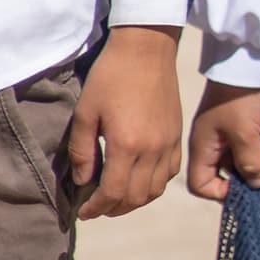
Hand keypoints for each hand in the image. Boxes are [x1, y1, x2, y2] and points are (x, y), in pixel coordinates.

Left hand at [69, 24, 181, 217]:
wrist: (146, 47)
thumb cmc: (111, 74)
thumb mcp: (86, 110)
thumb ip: (82, 150)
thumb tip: (82, 181)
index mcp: (127, 144)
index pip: (113, 193)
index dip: (96, 208)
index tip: (84, 212)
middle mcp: (152, 150)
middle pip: (135, 198)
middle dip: (113, 209)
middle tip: (97, 207)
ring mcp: (169, 144)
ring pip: (155, 190)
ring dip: (134, 201)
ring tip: (116, 198)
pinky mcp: (177, 136)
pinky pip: (170, 173)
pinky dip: (154, 185)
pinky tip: (139, 180)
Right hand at [186, 79, 259, 199]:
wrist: (243, 65)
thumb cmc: (239, 99)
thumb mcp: (245, 134)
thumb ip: (249, 164)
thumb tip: (256, 185)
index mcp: (201, 148)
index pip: (199, 185)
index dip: (219, 192)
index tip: (242, 183)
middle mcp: (207, 145)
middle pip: (216, 177)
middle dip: (237, 181)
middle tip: (257, 173)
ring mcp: (219, 136)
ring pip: (230, 165)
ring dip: (247, 167)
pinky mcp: (232, 128)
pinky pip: (239, 151)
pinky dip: (251, 155)